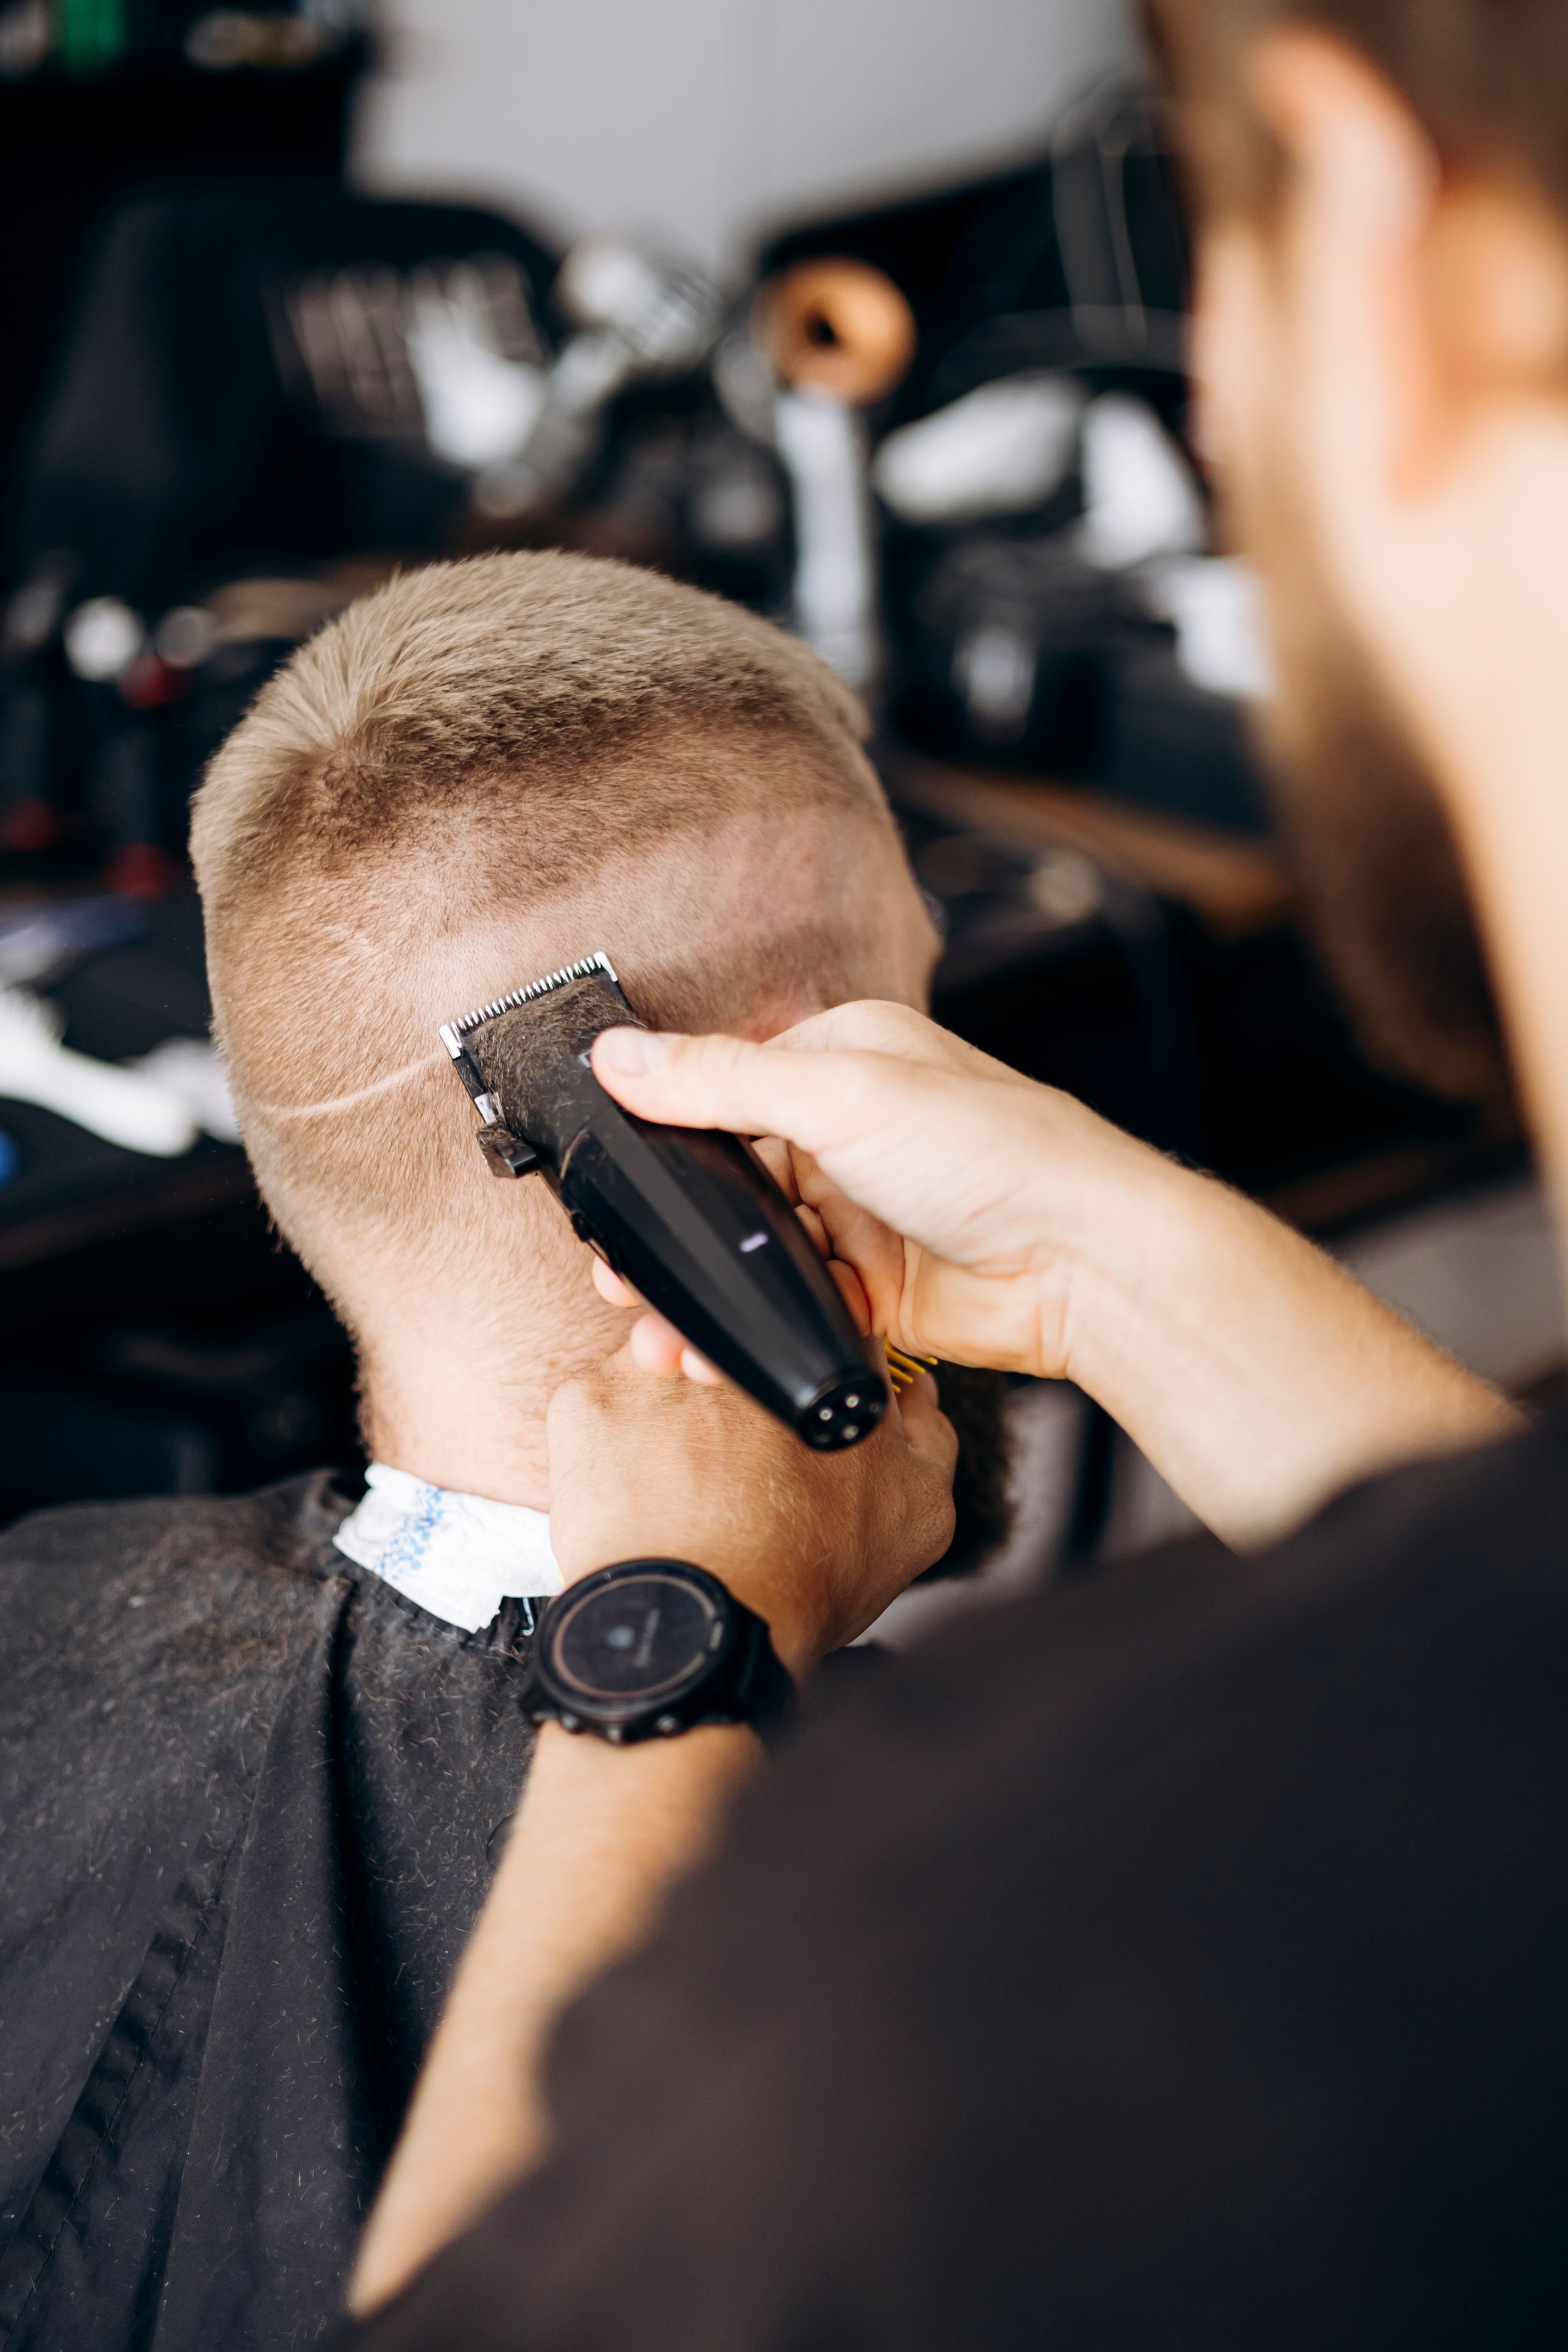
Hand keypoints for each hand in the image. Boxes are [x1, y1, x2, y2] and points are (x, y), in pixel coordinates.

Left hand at [546, 1340, 956, 1678]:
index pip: (821, 1330)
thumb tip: (916, 1392)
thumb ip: (929, 1436)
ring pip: (668, 1370)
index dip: (810, 1377)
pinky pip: (603, 1406)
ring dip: (675, 1417)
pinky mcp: (588, 1399)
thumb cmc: (803, 1581)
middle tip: (738, 1470)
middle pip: (739, 1348)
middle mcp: (738, 1348)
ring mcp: (655, 1365)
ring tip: (684, 1491)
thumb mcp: (916, 1515)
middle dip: (736, 1397)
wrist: (700, 1630)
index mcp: (821, 1362)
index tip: (796, 1426)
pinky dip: (617, 1446)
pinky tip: (639, 1497)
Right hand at [588, 1001, 1516, 1550]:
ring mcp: (858, 1217)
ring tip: (650, 1331)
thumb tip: (618, 1051)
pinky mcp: (872, 1293)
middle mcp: (847, 1133)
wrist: (1086, 1266)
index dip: (659, 1130)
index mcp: (843, 1059)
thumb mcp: (842, 1092)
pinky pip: (788, 1310)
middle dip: (669, 1230)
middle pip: (726, 1179)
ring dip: (698, 1294)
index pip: (722, 1084)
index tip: (603, 1174)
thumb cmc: (997, 1153)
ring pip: (750, 1254)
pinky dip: (748, 1335)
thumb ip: (721, 1078)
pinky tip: (707, 1360)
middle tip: (615, 1269)